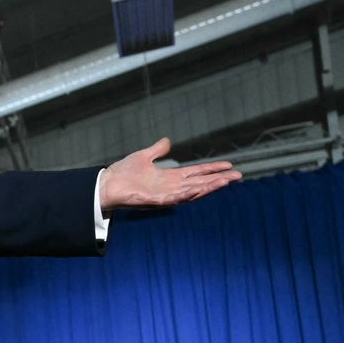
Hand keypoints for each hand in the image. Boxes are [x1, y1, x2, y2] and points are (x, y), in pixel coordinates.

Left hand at [99, 138, 239, 211]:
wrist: (106, 184)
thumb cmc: (122, 173)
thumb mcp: (143, 156)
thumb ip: (157, 150)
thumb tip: (167, 142)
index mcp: (170, 177)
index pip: (197, 173)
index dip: (213, 169)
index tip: (229, 166)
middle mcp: (171, 187)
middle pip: (200, 183)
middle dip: (218, 180)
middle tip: (237, 176)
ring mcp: (164, 195)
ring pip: (192, 192)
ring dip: (209, 187)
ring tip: (225, 182)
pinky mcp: (155, 201)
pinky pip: (175, 198)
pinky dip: (188, 194)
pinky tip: (200, 189)